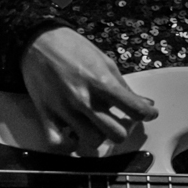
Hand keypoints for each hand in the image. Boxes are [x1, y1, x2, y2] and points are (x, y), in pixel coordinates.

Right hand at [20, 27, 158, 152]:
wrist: (39, 41)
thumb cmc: (74, 49)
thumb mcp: (105, 62)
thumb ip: (124, 86)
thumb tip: (145, 103)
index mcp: (101, 82)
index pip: (135, 109)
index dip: (147, 114)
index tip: (148, 113)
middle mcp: (84, 99)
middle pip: (116, 134)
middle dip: (123, 129)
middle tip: (121, 121)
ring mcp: (64, 110)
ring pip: (92, 142)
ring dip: (99, 137)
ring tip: (97, 126)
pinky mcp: (45, 115)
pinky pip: (57, 144)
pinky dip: (68, 145)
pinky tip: (74, 136)